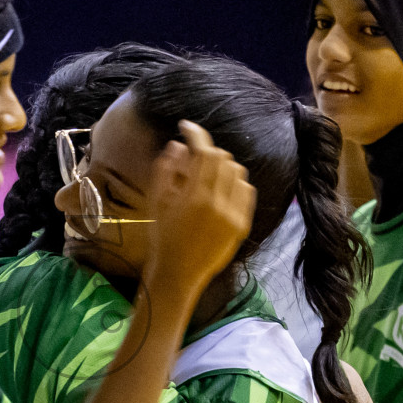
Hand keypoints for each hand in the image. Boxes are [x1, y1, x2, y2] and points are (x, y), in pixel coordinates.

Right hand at [143, 120, 255, 287]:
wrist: (179, 274)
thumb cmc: (162, 238)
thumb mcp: (157, 202)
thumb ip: (166, 170)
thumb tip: (178, 145)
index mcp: (196, 197)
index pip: (204, 153)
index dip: (196, 135)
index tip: (187, 127)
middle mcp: (219, 204)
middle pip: (222, 159)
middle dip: (207, 152)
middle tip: (193, 157)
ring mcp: (234, 215)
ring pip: (237, 173)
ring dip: (222, 166)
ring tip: (206, 174)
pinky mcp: (242, 225)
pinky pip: (246, 191)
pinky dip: (235, 183)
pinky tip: (221, 189)